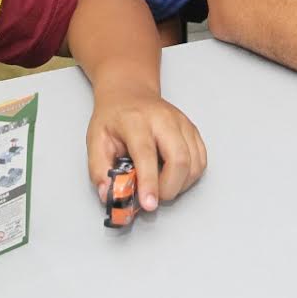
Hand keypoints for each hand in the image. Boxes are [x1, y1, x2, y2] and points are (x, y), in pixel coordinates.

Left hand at [86, 88, 206, 212]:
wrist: (130, 93)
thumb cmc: (113, 118)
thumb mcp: (95, 140)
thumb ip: (98, 169)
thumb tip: (107, 194)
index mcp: (135, 121)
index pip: (146, 154)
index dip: (149, 182)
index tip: (149, 204)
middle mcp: (163, 119)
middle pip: (179, 159)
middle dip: (169, 188)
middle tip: (154, 196)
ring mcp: (181, 123)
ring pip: (194, 163)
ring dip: (180, 184)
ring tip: (162, 185)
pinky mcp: (192, 130)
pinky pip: (201, 160)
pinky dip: (190, 176)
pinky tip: (174, 176)